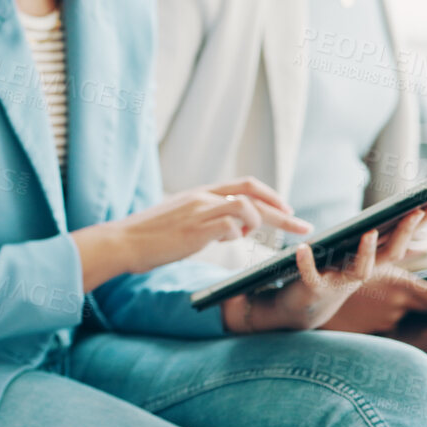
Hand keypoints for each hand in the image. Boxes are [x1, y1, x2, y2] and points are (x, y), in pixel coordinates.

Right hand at [74, 178, 312, 285]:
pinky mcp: (196, 229)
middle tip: (303, 224)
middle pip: (254, 195)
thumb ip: (207, 218)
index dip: (271, 195)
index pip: (245, 184)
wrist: (123, 241)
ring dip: (258, 223)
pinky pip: (232, 226)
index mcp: (200, 193)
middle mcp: (203, 196)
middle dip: (283, 211)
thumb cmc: (150, 236)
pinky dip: (237, 235)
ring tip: (250, 236)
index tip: (287, 208)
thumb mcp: (182, 218)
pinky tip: (225, 241)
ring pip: (247, 207)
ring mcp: (199, 211)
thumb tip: (232, 227)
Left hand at [231, 201, 426, 332]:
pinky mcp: (315, 288)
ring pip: (361, 270)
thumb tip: (413, 227)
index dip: (423, 221)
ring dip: (366, 252)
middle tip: (415, 212)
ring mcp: (340, 281)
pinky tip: (302, 248)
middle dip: (404, 233)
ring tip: (370, 232)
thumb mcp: (357, 256)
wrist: (303, 306)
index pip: (403, 238)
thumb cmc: (331, 273)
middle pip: (391, 253)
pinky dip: (306, 263)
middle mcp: (363, 271)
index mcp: (373, 259)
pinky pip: (311, 276)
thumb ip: (380, 242)